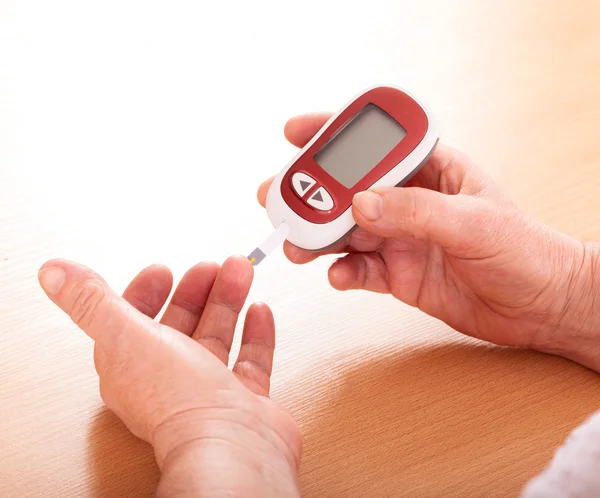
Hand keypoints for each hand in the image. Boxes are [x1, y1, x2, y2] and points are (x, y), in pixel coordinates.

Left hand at [38, 256, 300, 496]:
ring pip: (218, 336)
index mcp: (133, 367)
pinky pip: (250, 360)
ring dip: (228, 301)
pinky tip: (259, 311)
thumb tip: (53, 272)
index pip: (134, 323)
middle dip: (197, 289)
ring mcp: (209, 391)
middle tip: (214, 265)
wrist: (231, 444)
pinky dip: (255, 333)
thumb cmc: (178, 401)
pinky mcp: (244, 399)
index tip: (163, 270)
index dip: (146, 293)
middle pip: (182, 324)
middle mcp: (170, 380)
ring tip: (241, 272)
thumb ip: (91, 302)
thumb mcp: (126, 336)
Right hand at [258, 113, 599, 369]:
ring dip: (318, 236)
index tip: (296, 133)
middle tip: (278, 198)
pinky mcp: (398, 274)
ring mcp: (401, 239)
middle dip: (312, 193)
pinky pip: (360, 269)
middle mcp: (410, 202)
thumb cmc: (524, 251)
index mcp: (431, 171)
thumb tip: (360, 203)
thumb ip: (415, 211)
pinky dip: (343, 272)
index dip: (335, 134)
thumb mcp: (473, 222)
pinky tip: (338, 275)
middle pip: (349, 190)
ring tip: (297, 243)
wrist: (540, 307)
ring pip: (346, 232)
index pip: (377, 145)